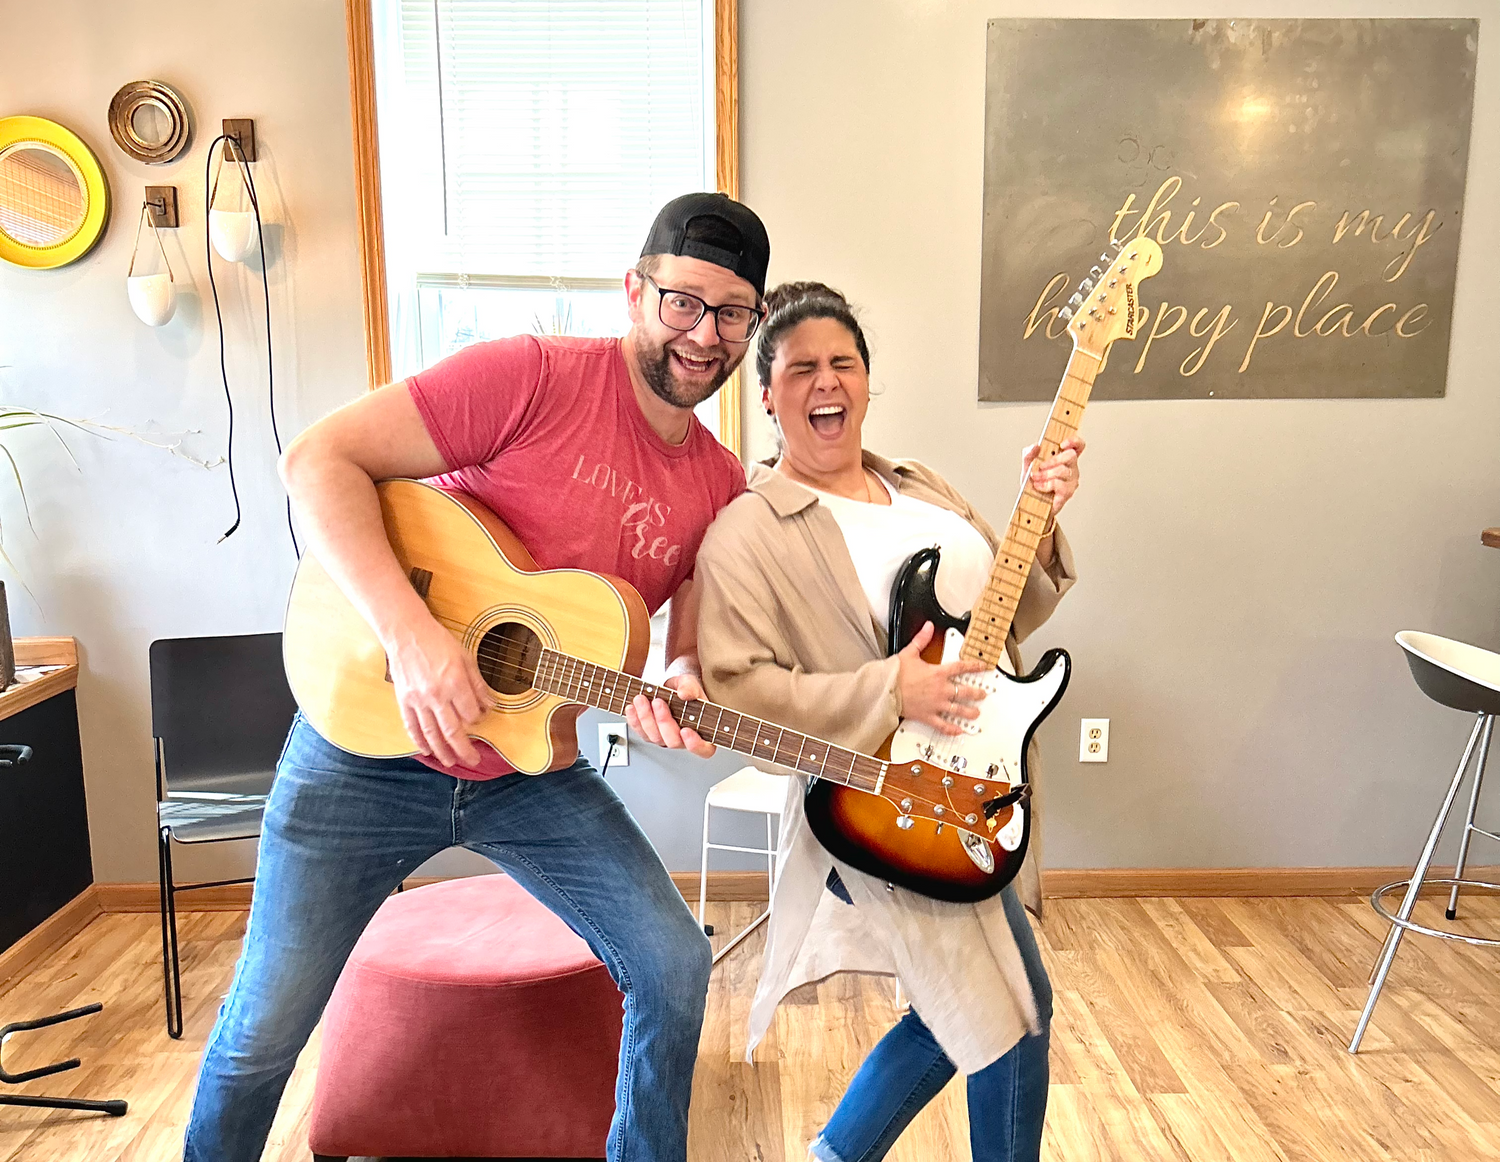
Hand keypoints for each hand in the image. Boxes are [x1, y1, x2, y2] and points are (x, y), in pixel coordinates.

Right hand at [385, 613, 489, 766]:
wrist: (407, 633)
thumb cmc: (438, 642)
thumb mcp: (466, 658)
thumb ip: (478, 684)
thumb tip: (490, 705)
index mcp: (455, 683)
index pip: (471, 713)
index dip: (479, 719)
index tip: (480, 717)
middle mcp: (437, 695)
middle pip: (453, 731)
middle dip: (464, 749)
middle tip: (473, 761)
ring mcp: (419, 700)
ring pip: (431, 734)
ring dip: (442, 752)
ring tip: (450, 763)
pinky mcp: (404, 700)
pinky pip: (412, 726)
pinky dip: (419, 740)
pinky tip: (426, 750)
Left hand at [626, 672, 716, 757]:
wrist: (671, 686)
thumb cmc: (684, 688)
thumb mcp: (690, 682)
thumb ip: (690, 687)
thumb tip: (684, 693)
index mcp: (703, 732)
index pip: (704, 749)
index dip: (695, 744)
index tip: (686, 731)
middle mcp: (684, 740)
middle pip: (673, 742)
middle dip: (663, 722)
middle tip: (658, 702)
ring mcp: (666, 739)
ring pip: (655, 738)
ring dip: (646, 718)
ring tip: (641, 699)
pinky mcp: (651, 734)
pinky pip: (641, 733)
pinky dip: (634, 720)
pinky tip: (632, 708)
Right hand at [897, 622, 988, 736]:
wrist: (885, 690)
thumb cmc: (895, 673)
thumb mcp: (909, 652)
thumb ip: (921, 639)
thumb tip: (928, 627)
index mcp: (937, 673)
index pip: (961, 668)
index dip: (974, 666)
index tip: (982, 667)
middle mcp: (940, 690)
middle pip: (965, 692)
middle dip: (976, 693)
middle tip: (982, 694)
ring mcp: (935, 704)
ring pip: (958, 710)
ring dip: (969, 712)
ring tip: (975, 713)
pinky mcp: (927, 716)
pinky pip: (942, 725)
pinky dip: (951, 729)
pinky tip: (958, 730)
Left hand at [1021, 436, 1084, 519]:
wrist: (1030, 503)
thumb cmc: (1034, 483)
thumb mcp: (1028, 465)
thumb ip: (1029, 454)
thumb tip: (1035, 446)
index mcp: (1064, 458)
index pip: (1077, 446)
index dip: (1074, 441)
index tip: (1062, 444)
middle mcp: (1071, 468)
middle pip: (1071, 455)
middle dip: (1052, 460)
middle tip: (1040, 467)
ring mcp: (1071, 481)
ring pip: (1062, 470)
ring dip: (1045, 474)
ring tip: (1035, 478)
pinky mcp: (1067, 493)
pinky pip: (1059, 484)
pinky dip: (1045, 485)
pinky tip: (1039, 487)